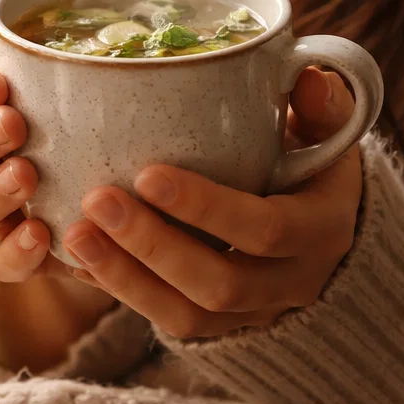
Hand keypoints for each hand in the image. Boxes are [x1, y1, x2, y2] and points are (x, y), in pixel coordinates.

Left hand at [61, 66, 362, 338]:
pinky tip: (77, 260)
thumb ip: (323, 102)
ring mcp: (256, 312)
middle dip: (152, 246)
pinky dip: (121, 292)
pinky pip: (168, 322)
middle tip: (96, 201)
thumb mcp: (329, 128)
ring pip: (188, 317)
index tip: (146, 174)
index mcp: (323, 230)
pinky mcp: (221, 326)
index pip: (266, 230)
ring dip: (125, 278)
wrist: (323, 223)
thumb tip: (309, 77)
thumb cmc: (314, 156)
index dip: (206, 208)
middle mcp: (295, 283)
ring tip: (75, 234)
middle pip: (220, 285)